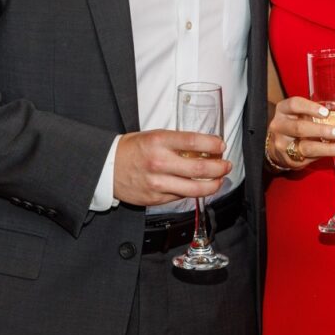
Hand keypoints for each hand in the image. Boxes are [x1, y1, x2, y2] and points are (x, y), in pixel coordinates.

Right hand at [113, 130, 231, 205]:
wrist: (107, 167)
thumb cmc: (133, 149)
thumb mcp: (154, 136)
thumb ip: (177, 142)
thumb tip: (204, 146)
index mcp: (159, 141)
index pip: (194, 141)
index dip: (213, 143)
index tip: (221, 145)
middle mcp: (159, 162)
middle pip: (199, 168)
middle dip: (219, 167)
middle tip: (227, 165)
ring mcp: (157, 182)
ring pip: (194, 188)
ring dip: (213, 184)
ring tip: (219, 179)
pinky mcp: (155, 198)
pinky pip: (181, 196)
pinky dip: (194, 192)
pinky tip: (200, 187)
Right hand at [266, 96, 334, 169]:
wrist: (279, 146)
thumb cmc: (297, 124)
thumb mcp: (306, 115)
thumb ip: (328, 114)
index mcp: (284, 110)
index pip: (294, 105)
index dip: (311, 108)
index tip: (326, 113)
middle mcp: (280, 126)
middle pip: (300, 127)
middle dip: (322, 130)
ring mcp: (282, 144)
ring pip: (305, 147)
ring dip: (327, 148)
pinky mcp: (289, 160)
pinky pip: (308, 158)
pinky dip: (325, 155)